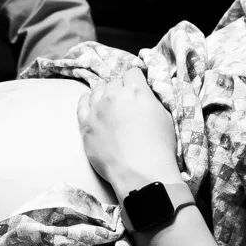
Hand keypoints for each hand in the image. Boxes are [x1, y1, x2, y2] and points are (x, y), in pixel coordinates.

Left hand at [77, 68, 179, 194]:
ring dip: (104, 95)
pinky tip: (91, 103)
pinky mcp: (85, 125)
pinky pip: (81, 104)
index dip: (135, 80)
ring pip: (97, 90)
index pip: (132, 72)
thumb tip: (143, 97)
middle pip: (114, 82)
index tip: (137, 88)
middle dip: (120, 89)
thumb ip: (150, 101)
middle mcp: (113, 95)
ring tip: (110, 106)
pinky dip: (87, 101)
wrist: (140, 173)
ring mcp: (96, 110)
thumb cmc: (159, 148)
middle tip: (126, 103)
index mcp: (136, 91)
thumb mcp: (164, 117)